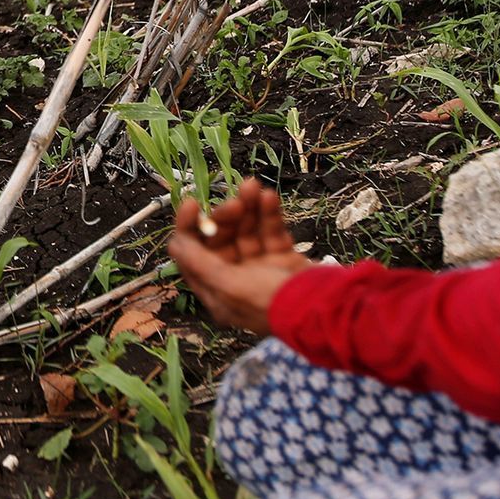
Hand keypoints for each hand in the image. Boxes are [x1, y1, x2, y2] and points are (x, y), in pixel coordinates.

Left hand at [167, 178, 311, 335]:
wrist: (326, 311)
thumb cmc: (272, 304)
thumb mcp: (230, 287)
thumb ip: (200, 263)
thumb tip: (174, 244)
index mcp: (217, 292)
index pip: (193, 255)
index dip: (189, 228)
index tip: (192, 203)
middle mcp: (236, 279)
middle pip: (221, 239)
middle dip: (226, 216)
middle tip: (236, 200)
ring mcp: (261, 268)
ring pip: (247, 231)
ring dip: (248, 207)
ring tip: (253, 187)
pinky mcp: (283, 258)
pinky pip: (270, 231)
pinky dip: (269, 214)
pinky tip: (268, 197)